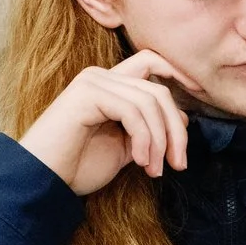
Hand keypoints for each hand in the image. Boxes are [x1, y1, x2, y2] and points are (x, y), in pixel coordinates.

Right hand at [17, 48, 194, 194]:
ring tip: (155, 169)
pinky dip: (144, 139)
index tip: (202, 94)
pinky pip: (133, 111)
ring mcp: (92, 82)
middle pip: (159, 90)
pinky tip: (141, 162)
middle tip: (178, 163)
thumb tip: (185, 117)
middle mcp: (100, 76)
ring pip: (150, 102)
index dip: (180, 73)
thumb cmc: (79, 166)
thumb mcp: (127, 147)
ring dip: (160, 141)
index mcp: (109, 84)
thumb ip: (150, 130)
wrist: (42, 181)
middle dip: (176, 130)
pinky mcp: (86, 95)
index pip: (153, 63)